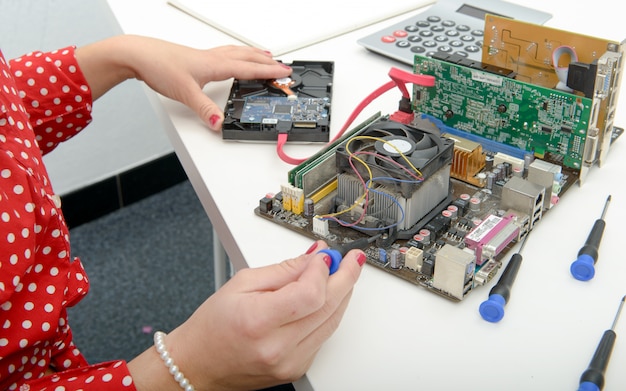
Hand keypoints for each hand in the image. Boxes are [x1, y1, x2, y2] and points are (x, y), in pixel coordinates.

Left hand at [75, 35, 291, 130]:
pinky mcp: (195, 57)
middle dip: (266, 62)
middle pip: (247, 57)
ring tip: (263, 55)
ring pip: (236, 52)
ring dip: (253, 54)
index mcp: (215, 65)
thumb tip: (219, 123)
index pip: (249, 69)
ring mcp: (204, 56)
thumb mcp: (185, 93)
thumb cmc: (158, 66)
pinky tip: (230, 58)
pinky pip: (224, 53)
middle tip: (282, 65)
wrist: (137, 55)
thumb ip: (204, 110)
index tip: (286, 73)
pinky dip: (235, 54)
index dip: (269, 72)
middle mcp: (212, 58)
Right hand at [128, 241, 365, 390]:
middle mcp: (277, 347)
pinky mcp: (297, 369)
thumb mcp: (241, 283)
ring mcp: (290, 362)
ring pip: (332, 322)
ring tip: (342, 273)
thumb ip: (284, 270)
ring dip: (342, 294)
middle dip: (345, 277)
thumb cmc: (213, 326)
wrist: (199, 364)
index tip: (326, 255)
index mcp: (258, 321)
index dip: (324, 270)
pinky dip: (328, 313)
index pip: (310, 293)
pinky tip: (326, 297)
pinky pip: (323, 336)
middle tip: (351, 259)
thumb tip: (316, 257)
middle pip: (328, 307)